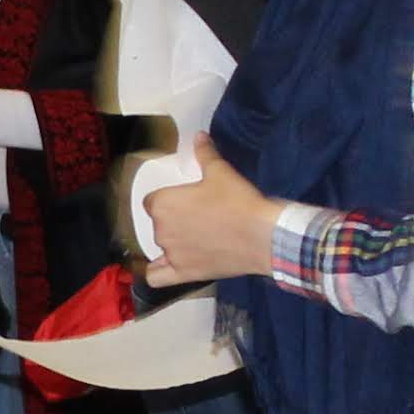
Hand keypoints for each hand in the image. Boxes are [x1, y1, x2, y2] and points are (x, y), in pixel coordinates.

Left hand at [136, 137, 280, 284]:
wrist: (262, 235)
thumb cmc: (238, 200)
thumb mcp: (221, 171)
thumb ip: (205, 154)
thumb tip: (199, 136)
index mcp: (162, 204)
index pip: (151, 201)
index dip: (168, 200)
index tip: (186, 201)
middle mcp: (160, 230)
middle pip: (158, 225)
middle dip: (174, 221)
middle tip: (199, 218)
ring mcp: (171, 254)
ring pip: (160, 248)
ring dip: (172, 244)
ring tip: (195, 240)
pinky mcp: (184, 274)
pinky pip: (157, 277)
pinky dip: (157, 273)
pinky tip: (167, 267)